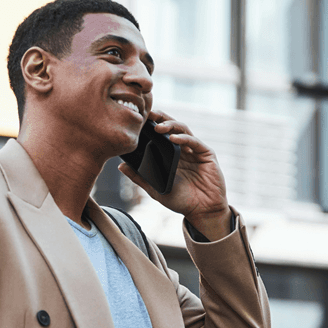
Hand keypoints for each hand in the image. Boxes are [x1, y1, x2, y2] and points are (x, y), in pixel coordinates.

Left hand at [118, 109, 231, 239]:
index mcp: (171, 155)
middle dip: (161, 118)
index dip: (151, 124)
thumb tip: (120, 166)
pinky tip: (173, 138)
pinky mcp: (207, 154)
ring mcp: (195, 151)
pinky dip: (184, 138)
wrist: (202, 212)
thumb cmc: (181, 201)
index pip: (160, 134)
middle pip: (172, 126)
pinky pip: (194, 142)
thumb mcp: (156, 189)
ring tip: (158, 127)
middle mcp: (183, 149)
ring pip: (183, 129)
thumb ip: (140, 177)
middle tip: (149, 115)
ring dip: (171, 125)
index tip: (139, 119)